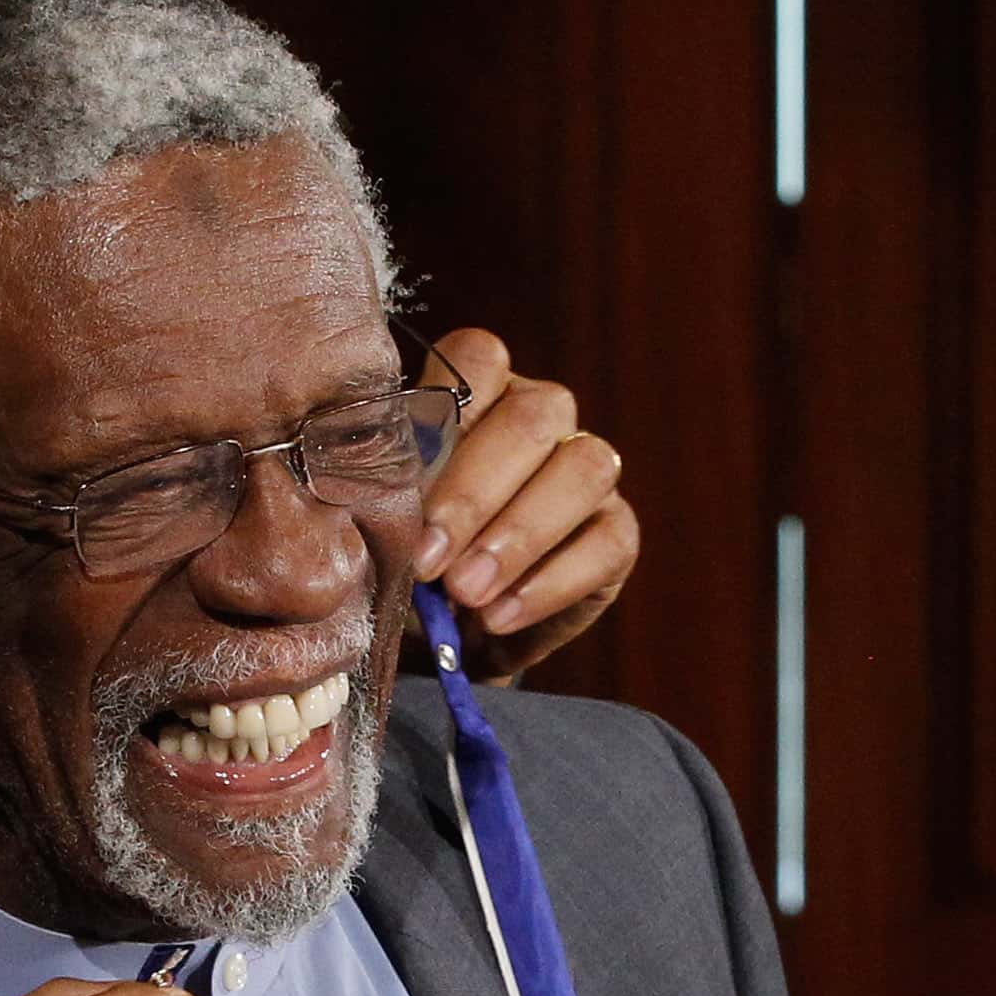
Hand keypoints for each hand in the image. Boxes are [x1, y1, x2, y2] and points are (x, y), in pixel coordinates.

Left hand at [413, 326, 637, 679]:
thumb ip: (388, 496)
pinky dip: (550, 584)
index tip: (399, 489)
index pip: (478, 357)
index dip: (445, 414)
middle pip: (533, 417)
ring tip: (465, 593)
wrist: (439, 638)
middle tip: (427, 561)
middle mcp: (539, 418)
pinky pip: (607, 543)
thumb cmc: (400, 561)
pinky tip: (499, 617)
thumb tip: (386, 502)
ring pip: (584, 469)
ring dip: (520, 535)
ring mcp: (584, 470)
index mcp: (474, 392)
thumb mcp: (380, 524)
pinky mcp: (615, 532)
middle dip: (474, 495)